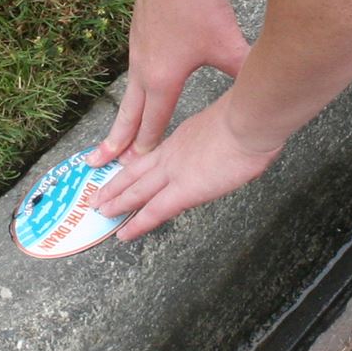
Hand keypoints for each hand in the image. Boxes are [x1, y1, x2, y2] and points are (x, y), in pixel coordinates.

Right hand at [90, 0, 250, 164]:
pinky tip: (138, 94)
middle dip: (114, 144)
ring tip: (113, 137)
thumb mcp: (227, 44)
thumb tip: (263, 86)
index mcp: (162, 81)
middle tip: (97, 165)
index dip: (146, 149)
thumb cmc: (197, 6)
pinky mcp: (138, 39)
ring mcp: (137, 55)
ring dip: (120, 120)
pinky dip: (130, 95)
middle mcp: (143, 72)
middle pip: (127, 117)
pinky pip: (132, 77)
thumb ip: (243, 71)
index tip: (137, 171)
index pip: (152, 125)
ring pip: (128, 97)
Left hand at [91, 96, 283, 241]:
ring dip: (118, 203)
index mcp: (184, 136)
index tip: (125, 172)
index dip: (137, 166)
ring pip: (137, 191)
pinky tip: (124, 234)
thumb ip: (225, 132)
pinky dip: (137, 224)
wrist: (250, 120)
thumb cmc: (251, 116)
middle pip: (137, 172)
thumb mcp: (232, 118)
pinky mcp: (184, 190)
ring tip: (101, 213)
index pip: (155, 156)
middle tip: (99, 195)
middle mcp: (173, 153)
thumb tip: (237, 140)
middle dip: (117, 185)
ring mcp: (175, 172)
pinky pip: (154, 211)